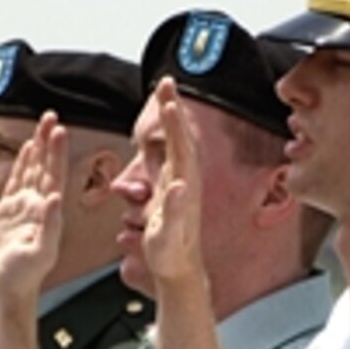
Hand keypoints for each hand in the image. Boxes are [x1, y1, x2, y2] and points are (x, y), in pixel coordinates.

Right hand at [0, 111, 67, 301]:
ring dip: (37, 147)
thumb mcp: (40, 253)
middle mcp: (38, 205)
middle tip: (51, 116)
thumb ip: (49, 226)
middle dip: (48, 141)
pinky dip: (22, 163)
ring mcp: (24, 206)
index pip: (54, 175)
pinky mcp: (8, 211)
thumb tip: (55, 199)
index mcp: (48, 212)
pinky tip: (27, 150)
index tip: (59, 131)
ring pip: (32, 169)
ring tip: (42, 124)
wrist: (5, 287)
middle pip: (45, 166)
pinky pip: (16, 181)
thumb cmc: (23, 276)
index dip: (57, 153)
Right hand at [143, 77, 204, 286]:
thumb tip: (178, 186)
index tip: (168, 99)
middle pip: (179, 135)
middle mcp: (185, 178)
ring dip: (171, 115)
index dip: (172, 123)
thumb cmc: (171, 253)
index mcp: (183, 186)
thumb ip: (173, 210)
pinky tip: (164, 122)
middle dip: (172, 107)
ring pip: (176, 139)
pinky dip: (167, 131)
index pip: (179, 146)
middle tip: (166, 81)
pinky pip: (171, 150)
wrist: (179, 267)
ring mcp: (180, 179)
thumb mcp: (168, 234)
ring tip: (165, 93)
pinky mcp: (174, 184)